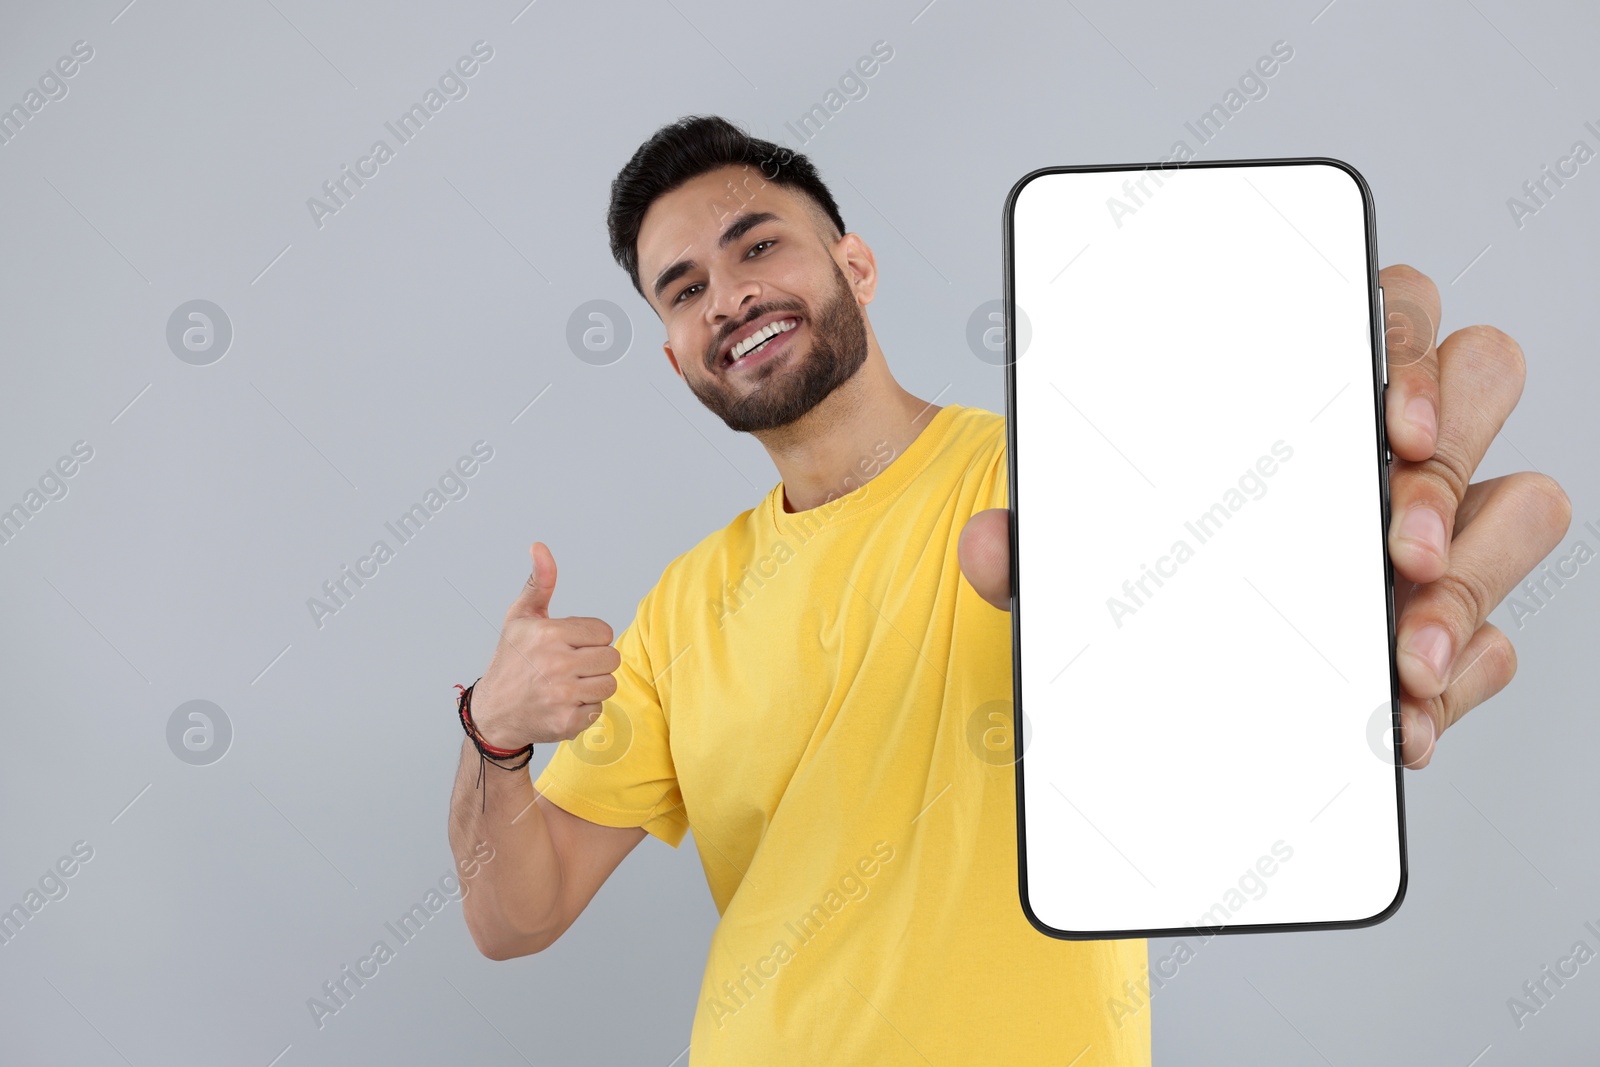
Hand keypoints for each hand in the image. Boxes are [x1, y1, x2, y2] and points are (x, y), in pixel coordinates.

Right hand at [468, 542, 621, 749]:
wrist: (493, 712)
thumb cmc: (511, 661)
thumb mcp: (521, 617)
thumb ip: (539, 582)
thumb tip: (540, 547)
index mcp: (549, 634)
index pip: (604, 632)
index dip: (590, 638)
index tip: (570, 645)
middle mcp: (556, 664)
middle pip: (612, 658)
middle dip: (595, 661)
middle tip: (571, 666)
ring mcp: (562, 695)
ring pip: (609, 684)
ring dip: (593, 685)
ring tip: (569, 684)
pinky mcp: (567, 722)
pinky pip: (599, 709)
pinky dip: (585, 709)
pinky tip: (564, 703)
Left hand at [956, 263, 1571, 769]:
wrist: (1161, 670)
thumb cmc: (1133, 558)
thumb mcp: (1070, 544)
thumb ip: (1031, 539)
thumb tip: (983, 546)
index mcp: (1303, 379)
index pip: (1392, 310)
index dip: (1408, 349)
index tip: (1387, 422)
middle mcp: (1384, 439)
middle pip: (1485, 386)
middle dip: (1450, 465)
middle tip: (1394, 546)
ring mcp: (1431, 527)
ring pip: (1520, 509)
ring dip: (1472, 582)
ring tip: (1399, 655)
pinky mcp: (1444, 623)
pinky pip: (1492, 641)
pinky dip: (1456, 685)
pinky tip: (1400, 725)